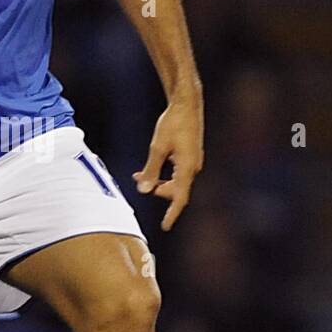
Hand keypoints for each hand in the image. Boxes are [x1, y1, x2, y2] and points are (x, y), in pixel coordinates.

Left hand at [133, 94, 203, 230]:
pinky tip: (151, 167)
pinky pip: (177, 172)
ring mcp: (193, 161)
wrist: (187, 104)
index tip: (165, 227)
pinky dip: (164, 173)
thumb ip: (151, 170)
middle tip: (139, 181)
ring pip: (175, 181)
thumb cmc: (173, 123)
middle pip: (176, 190)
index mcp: (187, 168)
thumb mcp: (157, 147)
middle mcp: (193, 167)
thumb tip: (144, 190)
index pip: (180, 198)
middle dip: (158, 191)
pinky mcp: (190, 155)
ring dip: (159, 182)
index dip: (172, 213)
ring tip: (139, 175)